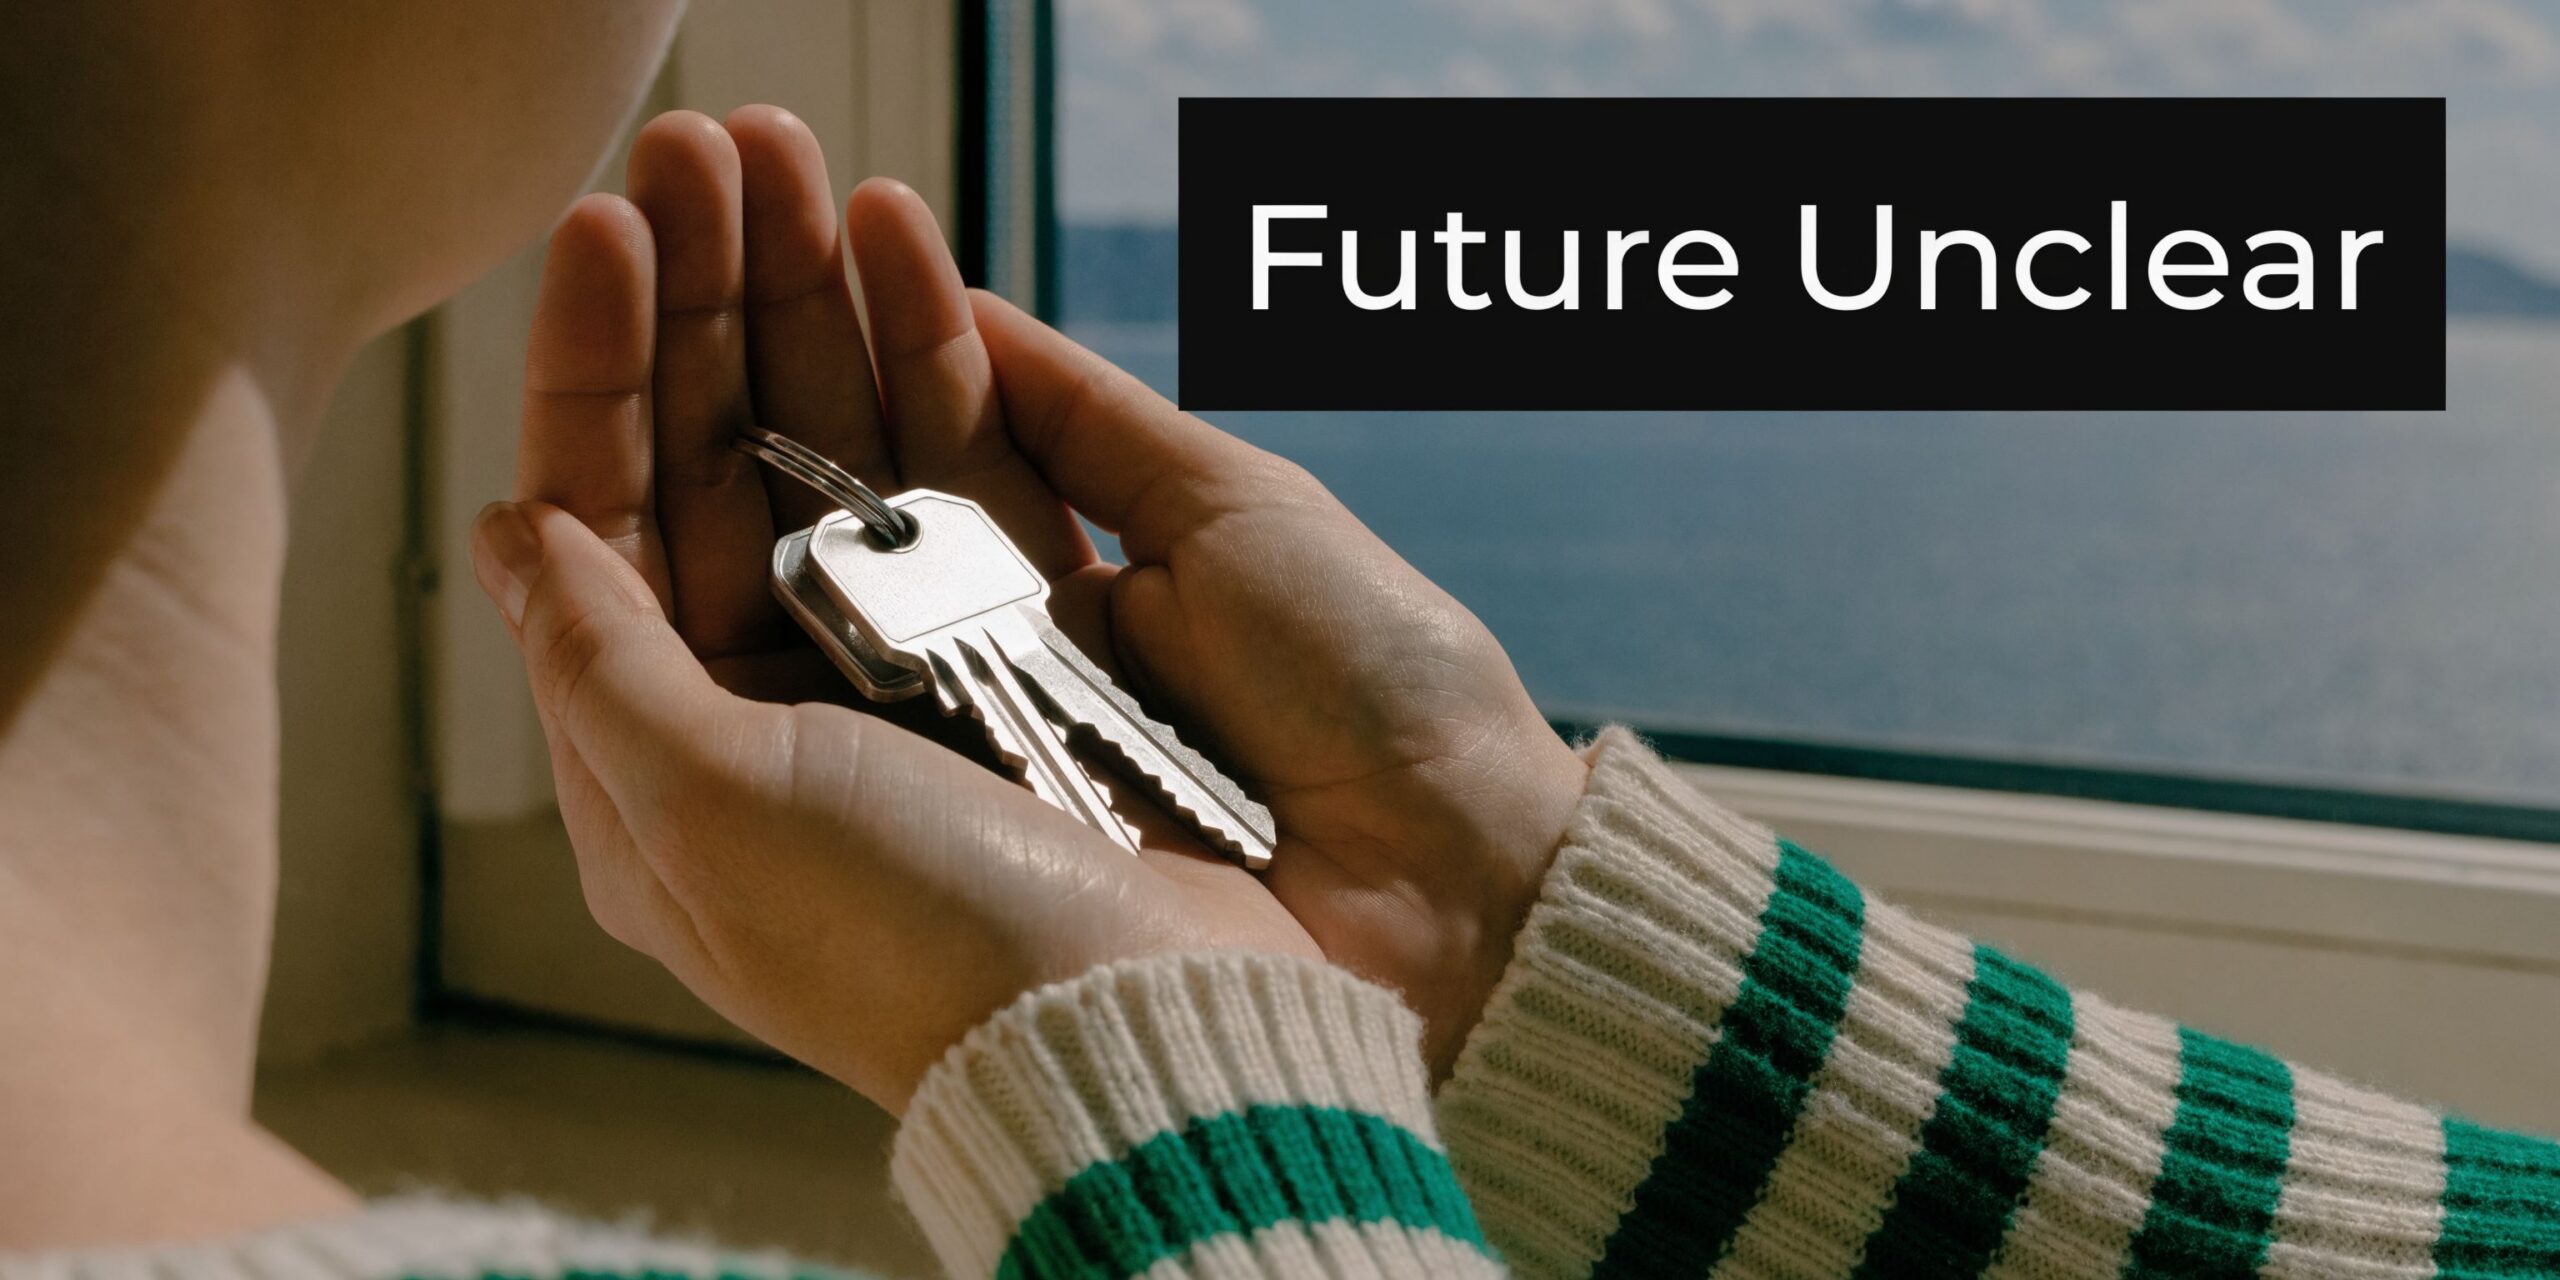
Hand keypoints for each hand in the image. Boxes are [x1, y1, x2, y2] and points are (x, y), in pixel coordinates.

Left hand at [470, 108, 1314, 1110]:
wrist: (1165, 1021)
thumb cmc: (929, 953)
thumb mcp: (714, 818)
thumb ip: (601, 666)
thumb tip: (512, 531)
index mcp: (681, 767)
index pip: (602, 528)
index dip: (597, 373)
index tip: (607, 233)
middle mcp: (790, 706)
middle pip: (721, 463)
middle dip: (708, 301)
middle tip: (707, 150)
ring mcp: (918, 663)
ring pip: (842, 440)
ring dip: (813, 296)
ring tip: (796, 157)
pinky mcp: (1040, 634)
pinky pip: (972, 459)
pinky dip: (936, 350)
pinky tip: (902, 249)